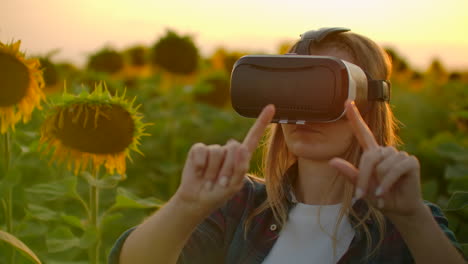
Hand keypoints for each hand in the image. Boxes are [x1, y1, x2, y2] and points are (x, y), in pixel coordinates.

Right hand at [174, 105, 274, 215]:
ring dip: (214, 171)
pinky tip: (199, 173)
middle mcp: (228, 150)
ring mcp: (213, 149)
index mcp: (241, 157)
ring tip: (210, 180)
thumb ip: (240, 168)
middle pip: (233, 148)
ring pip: (217, 151)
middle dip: (227, 168)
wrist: (197, 200)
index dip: (261, 122)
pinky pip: (201, 151)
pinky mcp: (198, 150)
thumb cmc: (219, 193)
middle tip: (221, 181)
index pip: (253, 137)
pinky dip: (200, 165)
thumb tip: (240, 146)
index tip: (271, 107)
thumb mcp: (233, 185)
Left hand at [329, 100, 424, 219]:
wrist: (398, 209)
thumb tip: (332, 161)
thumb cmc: (378, 196)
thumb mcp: (361, 187)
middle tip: (362, 196)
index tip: (346, 102)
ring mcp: (399, 155)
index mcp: (372, 153)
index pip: (362, 132)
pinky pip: (394, 170)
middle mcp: (385, 150)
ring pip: (381, 165)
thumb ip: (349, 174)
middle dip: (364, 178)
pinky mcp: (411, 162)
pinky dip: (386, 184)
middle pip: (369, 157)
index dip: (355, 117)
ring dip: (378, 183)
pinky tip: (384, 193)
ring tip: (381, 193)